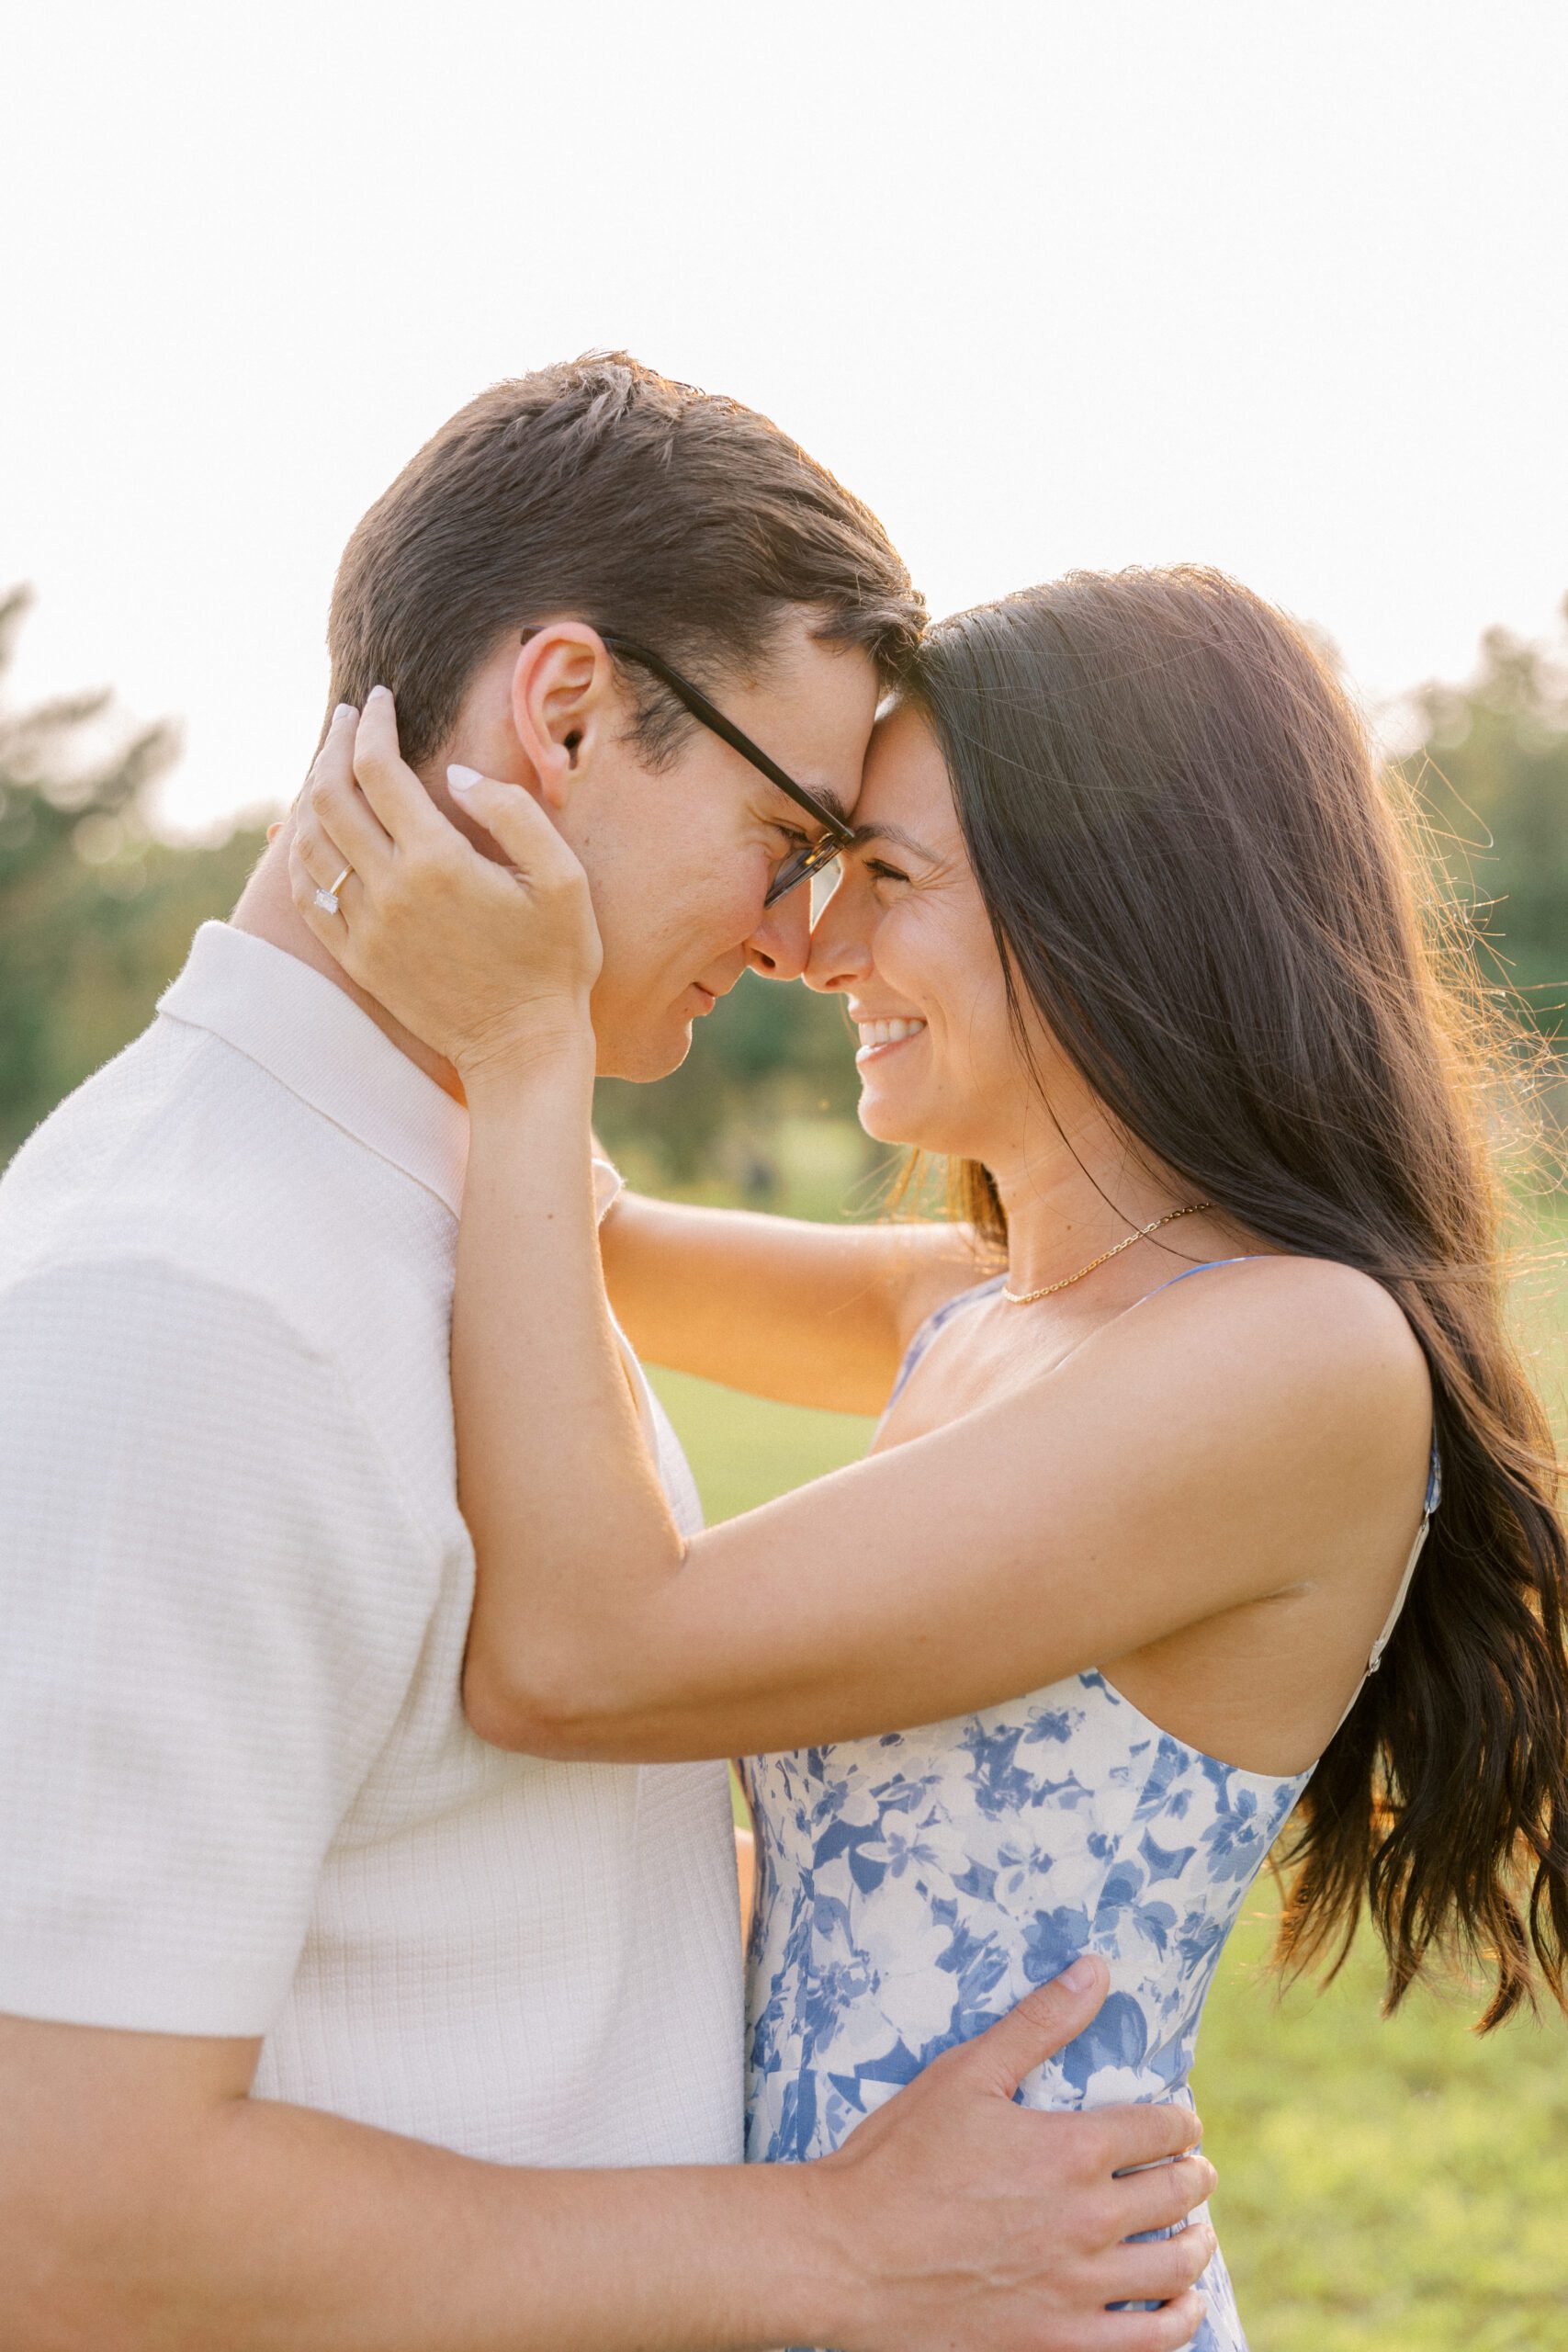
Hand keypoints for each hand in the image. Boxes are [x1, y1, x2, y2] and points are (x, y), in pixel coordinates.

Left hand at [290, 690, 602, 1082]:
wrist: (522, 1049)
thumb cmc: (555, 962)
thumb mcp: (563, 879)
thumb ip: (513, 812)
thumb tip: (456, 772)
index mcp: (439, 861)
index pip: (379, 770)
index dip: (373, 725)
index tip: (379, 700)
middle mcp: (390, 891)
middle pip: (330, 797)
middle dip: (334, 746)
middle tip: (350, 720)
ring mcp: (366, 929)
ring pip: (308, 842)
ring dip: (311, 794)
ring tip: (331, 768)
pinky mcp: (357, 960)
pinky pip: (307, 894)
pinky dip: (301, 853)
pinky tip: (314, 833)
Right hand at [814, 1957, 1213, 2351]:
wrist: (846, 2258)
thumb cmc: (897, 2158)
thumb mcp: (964, 2074)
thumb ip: (1037, 2023)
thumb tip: (1095, 1969)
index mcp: (1070, 2149)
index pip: (1161, 2130)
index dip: (1180, 2122)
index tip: (1181, 2124)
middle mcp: (1087, 2219)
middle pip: (1177, 2195)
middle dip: (1194, 2177)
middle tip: (1194, 2173)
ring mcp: (1077, 2289)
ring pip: (1174, 2268)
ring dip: (1196, 2246)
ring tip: (1195, 2237)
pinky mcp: (1058, 2342)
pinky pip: (1150, 2342)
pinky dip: (1177, 2320)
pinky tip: (1177, 2306)